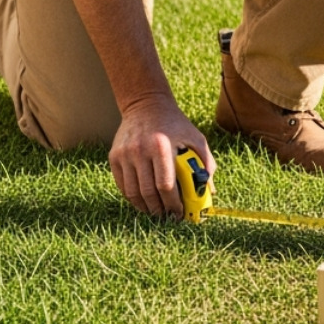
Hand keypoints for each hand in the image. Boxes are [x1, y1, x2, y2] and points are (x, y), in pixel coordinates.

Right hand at [108, 93, 214, 218]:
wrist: (146, 105)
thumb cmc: (175, 124)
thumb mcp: (195, 137)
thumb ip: (206, 162)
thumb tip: (210, 190)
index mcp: (162, 146)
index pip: (166, 185)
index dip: (173, 204)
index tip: (179, 214)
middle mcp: (140, 150)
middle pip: (148, 192)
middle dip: (159, 210)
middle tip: (167, 218)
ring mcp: (124, 154)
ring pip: (133, 192)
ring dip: (145, 208)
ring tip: (156, 213)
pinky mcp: (114, 156)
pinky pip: (122, 185)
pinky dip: (132, 198)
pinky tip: (143, 202)